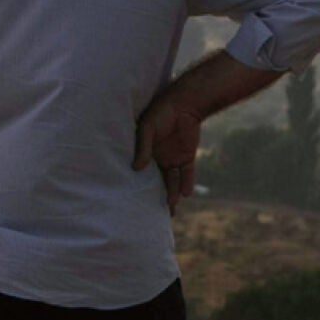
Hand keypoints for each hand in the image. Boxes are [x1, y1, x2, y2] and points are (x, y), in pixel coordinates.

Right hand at [133, 91, 202, 214]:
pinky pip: (187, 173)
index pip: (140, 173)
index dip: (137, 186)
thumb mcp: (148, 127)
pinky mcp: (187, 157)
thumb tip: (136, 168)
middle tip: (150, 216)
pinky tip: (185, 194)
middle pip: (155, 182)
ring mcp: (173, 158)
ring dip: (172, 194)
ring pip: (172, 181)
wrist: (185, 104)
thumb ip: (143, 146)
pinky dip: (187, 183)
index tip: (132, 201)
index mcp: (145, 152)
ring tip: (170, 209)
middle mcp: (157, 158)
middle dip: (154, 197)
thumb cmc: (160, 112)